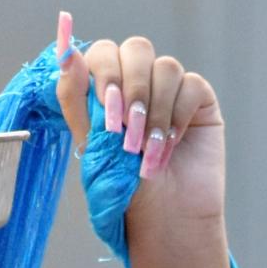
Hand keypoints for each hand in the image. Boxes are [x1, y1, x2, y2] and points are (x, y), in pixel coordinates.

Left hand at [54, 18, 225, 236]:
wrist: (164, 218)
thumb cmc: (123, 188)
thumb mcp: (91, 144)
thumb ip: (75, 98)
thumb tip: (67, 53)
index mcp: (106, 88)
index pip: (103, 53)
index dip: (105, 74)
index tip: (107, 113)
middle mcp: (138, 82)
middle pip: (136, 49)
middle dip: (131, 89)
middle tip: (129, 130)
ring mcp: (170, 88)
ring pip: (165, 67)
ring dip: (154, 111)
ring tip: (148, 151)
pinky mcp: (199, 99)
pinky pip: (191, 85)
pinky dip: (178, 115)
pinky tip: (170, 144)